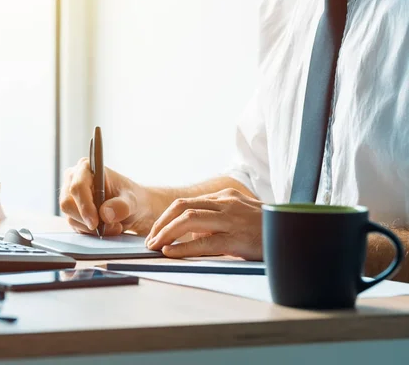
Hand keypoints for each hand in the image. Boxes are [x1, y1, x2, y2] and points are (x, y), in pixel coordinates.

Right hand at [59, 157, 146, 235]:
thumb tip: (105, 214)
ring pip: (71, 218)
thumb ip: (122, 206)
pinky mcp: (71, 212)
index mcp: (87, 168)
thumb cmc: (129, 197)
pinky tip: (105, 227)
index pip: (77, 186)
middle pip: (68, 204)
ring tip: (113, 225)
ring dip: (92, 228)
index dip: (85, 205)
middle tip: (109, 226)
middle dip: (88, 220)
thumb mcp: (132, 201)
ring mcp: (70, 197)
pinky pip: (75, 226)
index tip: (96, 222)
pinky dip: (91, 231)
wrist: (130, 208)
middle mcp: (73, 180)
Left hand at [144, 188, 262, 259]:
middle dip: (161, 224)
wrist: (299, 233)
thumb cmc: (268, 228)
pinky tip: (171, 252)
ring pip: (189, 220)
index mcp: (225, 197)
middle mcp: (226, 204)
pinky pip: (205, 242)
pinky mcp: (238, 239)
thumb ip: (217, 220)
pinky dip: (184, 247)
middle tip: (149, 240)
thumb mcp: (240, 217)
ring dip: (166, 233)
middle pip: (182, 208)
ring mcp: (232, 220)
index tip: (156, 232)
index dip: (166, 218)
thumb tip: (193, 233)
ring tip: (155, 246)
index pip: (186, 204)